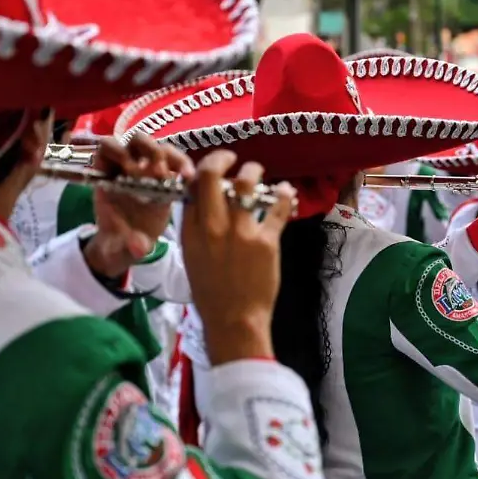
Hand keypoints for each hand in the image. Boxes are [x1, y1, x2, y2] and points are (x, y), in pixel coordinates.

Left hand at [83, 134, 194, 278]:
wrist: (128, 248)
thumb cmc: (116, 242)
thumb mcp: (117, 248)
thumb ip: (125, 246)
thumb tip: (139, 246)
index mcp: (107, 178)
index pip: (106, 150)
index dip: (116, 153)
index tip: (131, 170)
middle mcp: (127, 168)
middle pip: (135, 141)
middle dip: (148, 149)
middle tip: (158, 171)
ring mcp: (148, 171)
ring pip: (159, 147)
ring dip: (170, 156)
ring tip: (182, 174)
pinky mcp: (167, 178)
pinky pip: (176, 163)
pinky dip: (184, 165)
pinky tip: (190, 178)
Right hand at [180, 150, 296, 365]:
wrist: (233, 320)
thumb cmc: (211, 293)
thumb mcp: (192, 257)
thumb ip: (195, 227)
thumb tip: (202, 200)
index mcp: (191, 231)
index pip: (191, 186)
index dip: (202, 170)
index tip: (213, 168)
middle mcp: (212, 226)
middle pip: (212, 175)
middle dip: (222, 158)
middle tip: (232, 157)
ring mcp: (240, 231)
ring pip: (247, 183)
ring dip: (253, 171)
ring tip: (257, 172)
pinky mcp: (266, 240)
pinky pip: (278, 207)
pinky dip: (284, 194)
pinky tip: (286, 191)